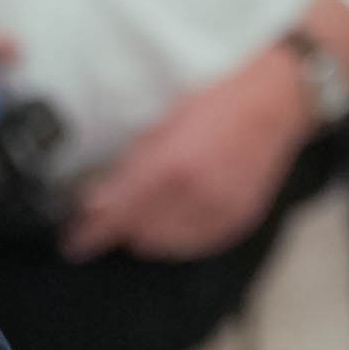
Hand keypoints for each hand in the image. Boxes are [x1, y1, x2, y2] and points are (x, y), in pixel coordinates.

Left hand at [62, 47, 320, 261]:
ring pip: (164, 245)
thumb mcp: (164, 125)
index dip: (90, 234)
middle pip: (138, 234)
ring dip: (145, 233)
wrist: (275, 105)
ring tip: (143, 208)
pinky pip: (192, 245)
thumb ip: (130, 167)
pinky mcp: (236, 222)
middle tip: (107, 212)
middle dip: (118, 226)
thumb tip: (97, 200)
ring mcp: (219, 214)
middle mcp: (197, 197)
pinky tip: (171, 217)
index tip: (73, 243)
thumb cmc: (219, 104)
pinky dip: (174, 237)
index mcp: (172, 167)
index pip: (119, 215)